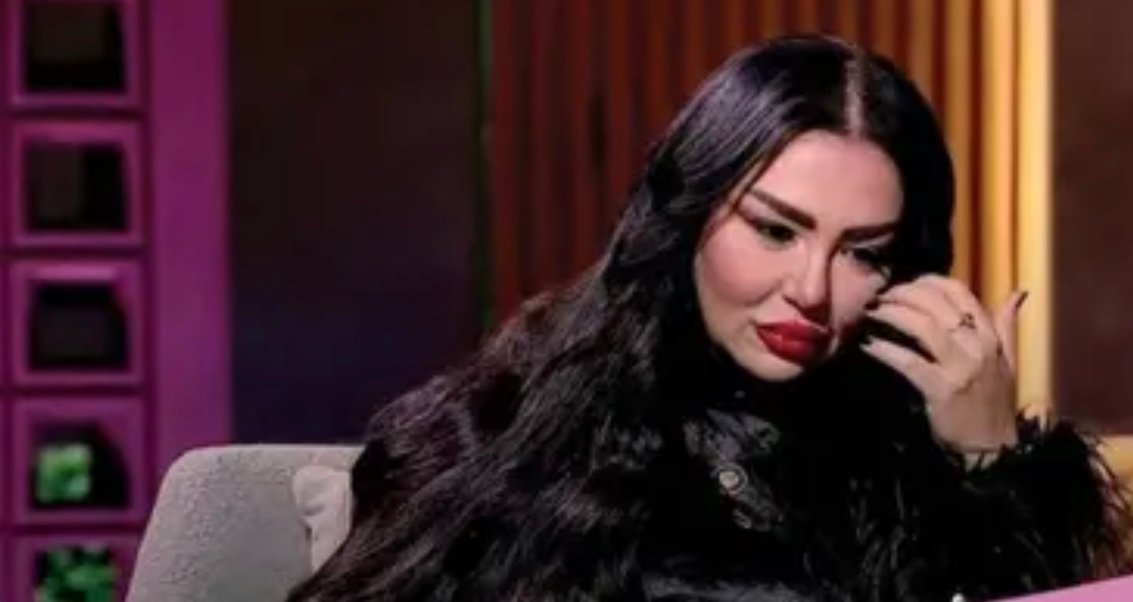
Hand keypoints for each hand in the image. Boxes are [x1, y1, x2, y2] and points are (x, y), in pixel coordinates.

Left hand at [859, 275, 1027, 461]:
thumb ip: (1007, 325)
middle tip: (881, 296)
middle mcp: (978, 347)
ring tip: (872, 313)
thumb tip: (1019, 292)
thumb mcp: (1007, 360)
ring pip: (924, 327)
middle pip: (937, 305)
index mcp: (991, 336)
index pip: (961, 292)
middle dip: (904, 294)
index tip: (906, 282)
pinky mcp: (941, 389)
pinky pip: (910, 362)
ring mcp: (961, 368)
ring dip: (893, 315)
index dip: (930, 282)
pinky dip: (886, 351)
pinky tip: (869, 345)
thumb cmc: (993, 402)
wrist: (992, 447)